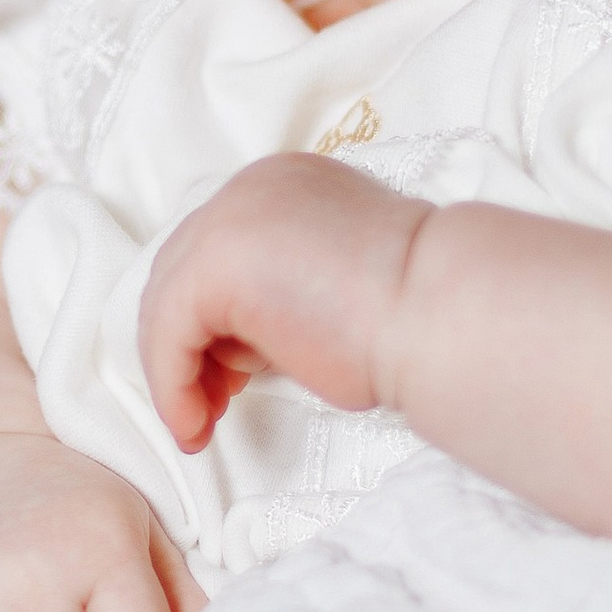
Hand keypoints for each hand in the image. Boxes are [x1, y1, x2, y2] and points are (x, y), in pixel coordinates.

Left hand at [141, 153, 424, 447]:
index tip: (228, 378)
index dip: (211, 321)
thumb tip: (235, 338)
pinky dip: (172, 385)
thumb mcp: (331, 290)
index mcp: (286, 187)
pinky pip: (166, 331)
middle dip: (188, 346)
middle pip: (183, 273)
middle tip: (211, 405)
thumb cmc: (412, 321)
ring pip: (168, 303)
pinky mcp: (214, 262)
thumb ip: (279, 293)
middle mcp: (252, 189)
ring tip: (206, 419)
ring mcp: (230, 216)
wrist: (445, 315)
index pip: (220, 253)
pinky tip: (196, 424)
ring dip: (178, 370)